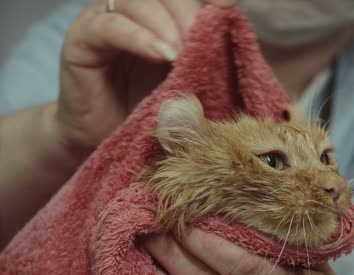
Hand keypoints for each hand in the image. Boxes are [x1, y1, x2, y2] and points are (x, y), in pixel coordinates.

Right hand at [55, 0, 234, 158]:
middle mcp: (132, 13)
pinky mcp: (82, 40)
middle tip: (203, 41)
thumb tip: (236, 45)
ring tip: (181, 53)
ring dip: (166, 24)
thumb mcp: (187, 85)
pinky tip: (162, 54)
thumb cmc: (151, 115)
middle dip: (188, 15)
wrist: (107, 145)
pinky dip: (139, 37)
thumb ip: (204, 62)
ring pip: (136, 2)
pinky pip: (110, 26)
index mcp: (160, 20)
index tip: (226, 6)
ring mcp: (105, 22)